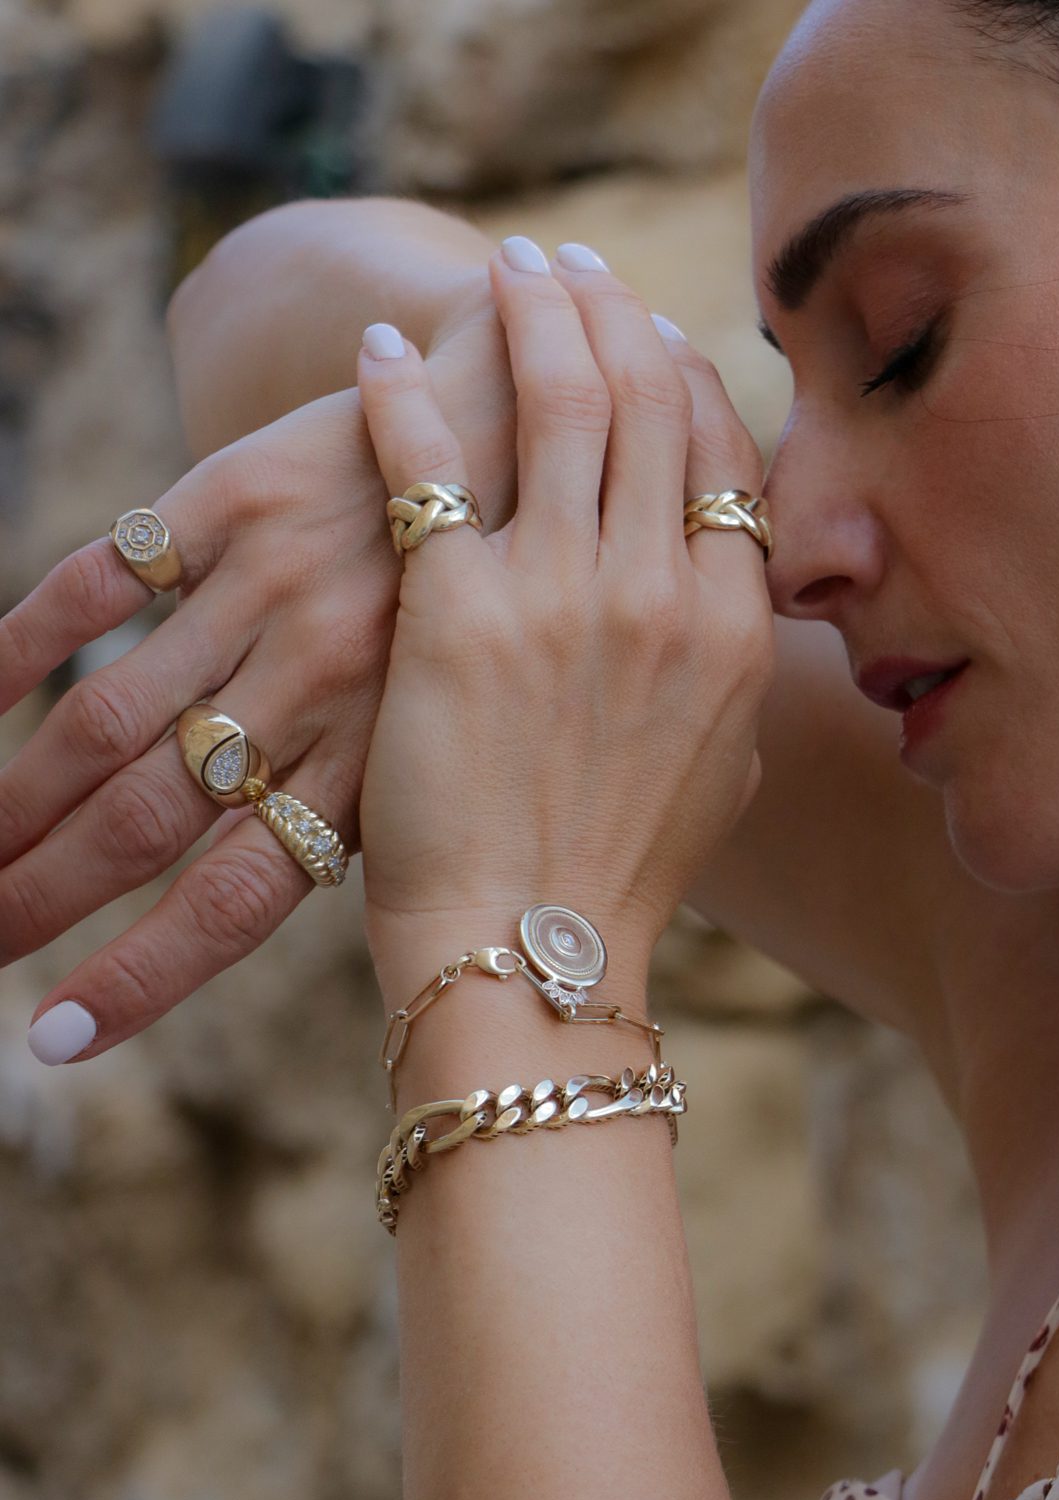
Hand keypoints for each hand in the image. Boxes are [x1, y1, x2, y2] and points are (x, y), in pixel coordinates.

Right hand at [0, 295, 516, 1060]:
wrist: (528, 421)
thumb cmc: (507, 603)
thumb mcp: (477, 718)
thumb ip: (382, 798)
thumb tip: (276, 893)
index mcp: (393, 756)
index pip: (241, 896)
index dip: (144, 974)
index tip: (60, 1040)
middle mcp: (322, 682)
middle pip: (150, 820)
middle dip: (47, 895)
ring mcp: (272, 590)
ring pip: (110, 717)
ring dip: (18, 797)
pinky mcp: (235, 499)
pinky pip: (102, 581)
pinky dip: (22, 644)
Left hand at [354, 241, 773, 1004]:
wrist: (536, 950)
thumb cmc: (628, 871)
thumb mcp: (724, 769)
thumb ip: (733, 672)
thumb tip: (735, 611)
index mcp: (736, 625)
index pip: (722, 451)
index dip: (683, 372)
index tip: (647, 334)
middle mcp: (664, 590)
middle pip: (645, 399)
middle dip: (607, 310)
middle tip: (567, 267)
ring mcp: (565, 596)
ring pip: (555, 401)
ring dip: (528, 314)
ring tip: (503, 270)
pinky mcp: (459, 614)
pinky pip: (432, 462)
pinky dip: (406, 391)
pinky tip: (387, 347)